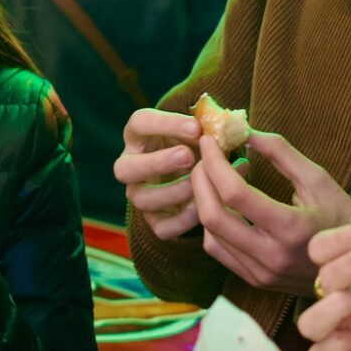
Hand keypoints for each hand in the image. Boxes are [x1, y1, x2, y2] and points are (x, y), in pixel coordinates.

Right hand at [115, 108, 202, 238]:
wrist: (199, 175)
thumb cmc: (196, 145)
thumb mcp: (199, 133)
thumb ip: (208, 131)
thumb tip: (226, 133)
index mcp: (139, 136)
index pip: (139, 123)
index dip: (164, 124)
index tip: (196, 127)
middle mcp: (131, 166)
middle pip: (124, 168)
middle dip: (157, 163)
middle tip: (187, 156)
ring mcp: (140, 195)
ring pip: (141, 199)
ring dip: (171, 192)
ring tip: (198, 184)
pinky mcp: (154, 221)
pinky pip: (161, 227)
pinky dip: (182, 220)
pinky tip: (202, 207)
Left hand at [190, 132, 350, 292]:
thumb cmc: (342, 217)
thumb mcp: (318, 179)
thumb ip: (280, 152)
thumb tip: (243, 130)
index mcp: (291, 228)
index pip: (235, 194)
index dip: (215, 163)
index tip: (209, 140)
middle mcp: (271, 256)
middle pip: (212, 216)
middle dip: (200, 179)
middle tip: (206, 156)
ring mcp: (260, 273)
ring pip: (210, 234)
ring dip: (205, 199)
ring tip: (222, 175)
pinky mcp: (254, 280)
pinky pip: (218, 250)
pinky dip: (213, 222)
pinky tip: (227, 204)